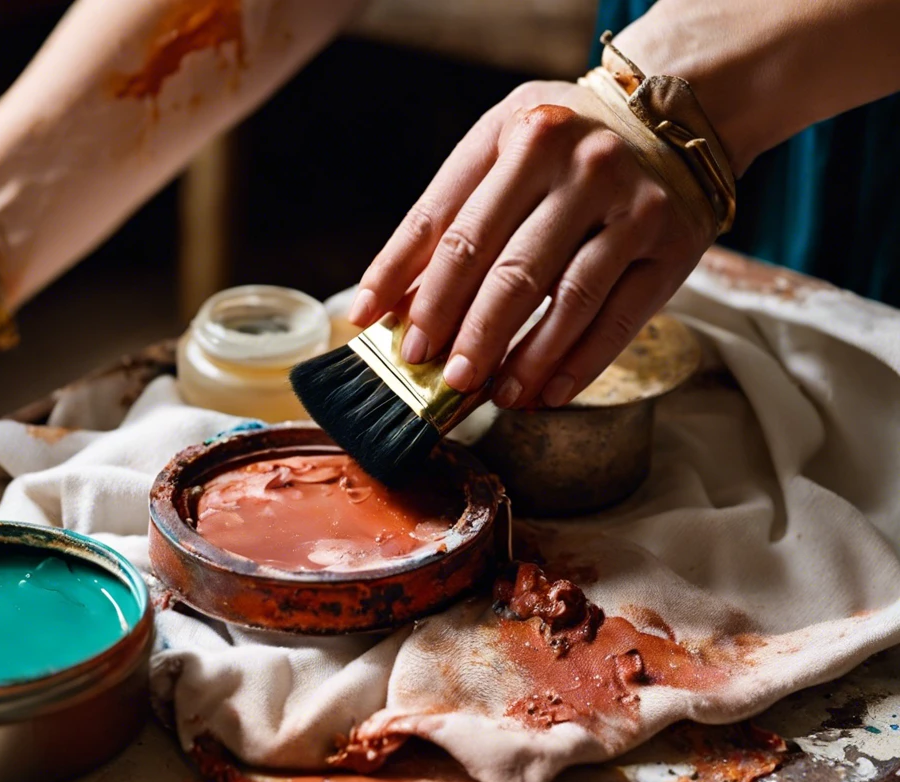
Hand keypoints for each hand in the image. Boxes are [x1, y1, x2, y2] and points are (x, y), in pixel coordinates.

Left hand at [349, 81, 714, 408]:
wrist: (675, 124)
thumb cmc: (565, 150)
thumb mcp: (502, 154)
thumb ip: (450, 220)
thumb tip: (392, 305)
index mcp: (523, 132)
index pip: (447, 220)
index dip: (400, 275)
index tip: (370, 323)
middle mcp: (581, 163)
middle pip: (505, 265)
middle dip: (461, 328)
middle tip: (432, 371)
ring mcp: (633, 205)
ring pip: (564, 298)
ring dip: (521, 357)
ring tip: (489, 393)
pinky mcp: (672, 246)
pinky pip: (618, 319)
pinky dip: (578, 364)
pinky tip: (545, 392)